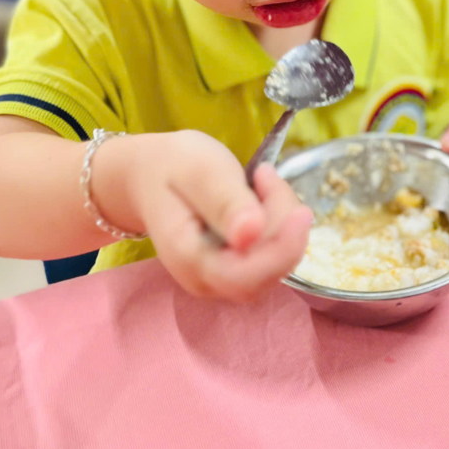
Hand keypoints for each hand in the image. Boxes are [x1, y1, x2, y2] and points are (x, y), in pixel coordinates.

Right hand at [96, 130, 311, 300]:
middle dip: (284, 224)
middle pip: (268, 271)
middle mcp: (206, 280)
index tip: (300, 212)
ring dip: (283, 220)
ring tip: (261, 179)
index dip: (281, 251)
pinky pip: (273, 255)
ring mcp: (222, 279)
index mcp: (188, 259)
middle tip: (266, 175)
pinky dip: (280, 224)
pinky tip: (263, 195)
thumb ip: (224, 202)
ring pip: (276, 263)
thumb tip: (251, 235)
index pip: (244, 276)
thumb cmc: (171, 167)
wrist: (147, 176)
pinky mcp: (237, 270)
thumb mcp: (199, 171)